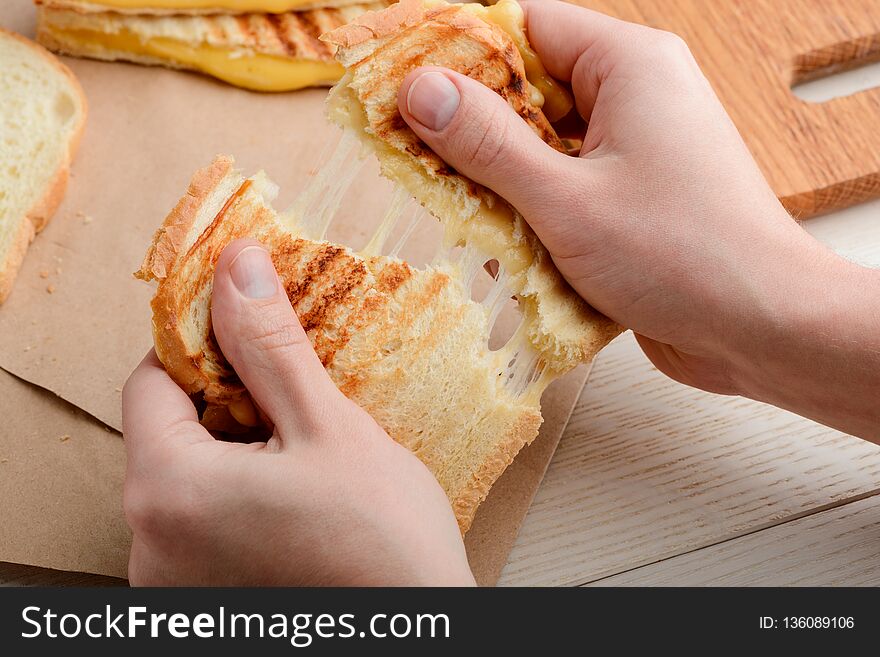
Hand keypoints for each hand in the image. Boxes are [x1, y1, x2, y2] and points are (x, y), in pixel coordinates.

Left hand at [122, 239, 474, 585]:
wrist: (420, 632)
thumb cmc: (382, 541)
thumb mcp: (328, 428)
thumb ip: (270, 346)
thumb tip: (236, 264)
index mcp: (166, 491)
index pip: (149, 381)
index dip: (204, 348)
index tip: (259, 342)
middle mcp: (149, 544)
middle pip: (168, 432)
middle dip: (228, 403)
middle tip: (298, 402)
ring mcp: (172, 582)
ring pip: (189, 476)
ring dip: (238, 448)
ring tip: (306, 452)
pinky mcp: (202, 601)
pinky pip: (203, 521)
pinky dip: (240, 495)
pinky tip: (298, 497)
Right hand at [397, 0, 879, 438]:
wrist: (762, 326)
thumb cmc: (676, 255)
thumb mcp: (564, 198)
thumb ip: (487, 143)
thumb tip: (419, 89)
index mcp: (629, 66)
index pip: (526, 28)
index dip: (462, 54)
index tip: (407, 87)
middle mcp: (637, 96)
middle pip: (531, 90)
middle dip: (477, 132)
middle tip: (420, 162)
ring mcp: (639, 149)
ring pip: (546, 146)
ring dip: (504, 183)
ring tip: (467, 216)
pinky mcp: (637, 196)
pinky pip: (569, 186)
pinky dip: (536, 213)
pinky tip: (514, 250)